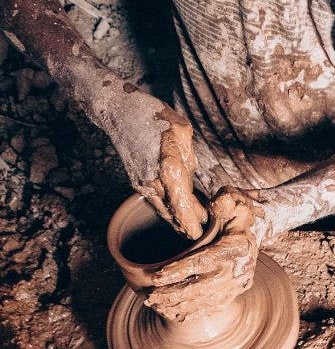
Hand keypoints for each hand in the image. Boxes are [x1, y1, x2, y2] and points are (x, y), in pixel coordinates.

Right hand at [94, 77, 206, 238]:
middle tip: (199, 236)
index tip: (201, 233)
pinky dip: (166, 209)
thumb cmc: (154, 117)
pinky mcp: (137, 182)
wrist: (120, 112)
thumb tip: (193, 181)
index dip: (192, 222)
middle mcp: (154, 182)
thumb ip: (190, 161)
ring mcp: (143, 184)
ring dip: (176, 220)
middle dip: (186, 227)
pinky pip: (154, 201)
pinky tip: (174, 212)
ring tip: (188, 229)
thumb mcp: (182, 134)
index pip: (183, 206)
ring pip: (163, 210)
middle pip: (173, 214)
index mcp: (170, 170)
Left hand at [144, 187, 266, 321]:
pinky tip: (175, 315)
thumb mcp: (234, 202)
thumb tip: (217, 204)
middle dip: (172, 294)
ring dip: (178, 306)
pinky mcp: (235, 294)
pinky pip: (213, 308)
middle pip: (199, 287)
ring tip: (156, 305)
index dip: (178, 270)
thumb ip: (225, 201)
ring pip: (203, 301)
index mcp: (233, 248)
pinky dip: (193, 313)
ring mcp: (236, 285)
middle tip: (150, 297)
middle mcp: (236, 269)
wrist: (257, 235)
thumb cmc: (236, 216)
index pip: (201, 261)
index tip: (157, 276)